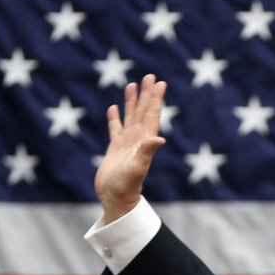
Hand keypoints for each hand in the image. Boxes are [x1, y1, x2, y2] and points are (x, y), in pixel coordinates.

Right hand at [95, 74, 166, 222]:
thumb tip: (160, 138)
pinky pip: (115, 129)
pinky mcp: (114, 149)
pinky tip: (114, 108)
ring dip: (132, 101)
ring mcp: (126, 143)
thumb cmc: (126, 186)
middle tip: (150, 76)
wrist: (115, 198)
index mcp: (144, 140)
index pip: (152, 115)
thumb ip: (147, 152)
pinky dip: (115, 118)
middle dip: (147, 94)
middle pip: (143, 111)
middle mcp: (137, 139)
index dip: (156, 99)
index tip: (160, 83)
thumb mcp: (137, 167)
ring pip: (130, 117)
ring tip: (133, 85)